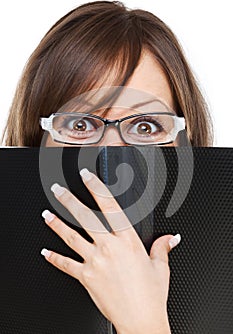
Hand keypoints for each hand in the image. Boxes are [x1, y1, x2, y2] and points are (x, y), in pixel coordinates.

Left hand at [41, 168, 180, 333]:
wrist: (140, 322)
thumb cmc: (150, 296)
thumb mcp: (160, 268)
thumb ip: (162, 247)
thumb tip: (172, 237)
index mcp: (128, 241)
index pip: (109, 207)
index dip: (96, 189)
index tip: (86, 177)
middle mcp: (109, 248)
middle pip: (85, 218)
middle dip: (69, 200)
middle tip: (57, 189)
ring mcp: (95, 262)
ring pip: (71, 237)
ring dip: (57, 224)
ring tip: (46, 214)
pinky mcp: (86, 278)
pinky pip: (66, 265)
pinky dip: (54, 258)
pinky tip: (46, 252)